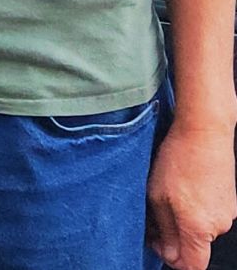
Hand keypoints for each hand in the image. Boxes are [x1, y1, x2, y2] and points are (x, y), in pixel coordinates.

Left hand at [147, 125, 236, 268]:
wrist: (205, 130)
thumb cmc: (179, 159)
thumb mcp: (158, 195)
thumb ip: (164, 230)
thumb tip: (168, 253)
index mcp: (199, 229)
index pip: (192, 266)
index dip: (173, 260)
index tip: (158, 242)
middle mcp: (219, 225)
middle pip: (196, 245)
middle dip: (175, 233)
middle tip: (157, 209)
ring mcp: (228, 213)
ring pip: (202, 227)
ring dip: (186, 216)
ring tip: (172, 188)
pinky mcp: (231, 200)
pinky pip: (211, 211)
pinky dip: (198, 204)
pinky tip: (186, 182)